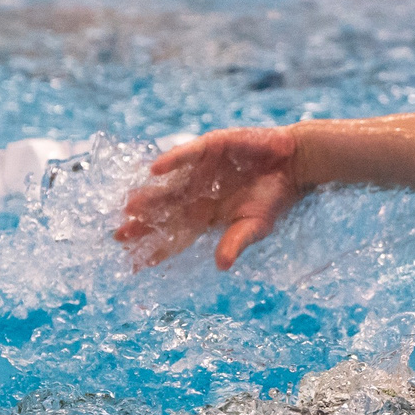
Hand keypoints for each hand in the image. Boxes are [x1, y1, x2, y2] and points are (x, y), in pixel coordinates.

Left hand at [114, 126, 305, 270]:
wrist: (294, 164)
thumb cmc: (275, 198)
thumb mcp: (256, 226)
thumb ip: (235, 242)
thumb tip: (221, 266)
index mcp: (205, 216)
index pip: (175, 235)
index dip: (156, 249)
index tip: (134, 264)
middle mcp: (196, 194)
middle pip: (164, 212)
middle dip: (142, 224)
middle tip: (120, 236)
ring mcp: (200, 171)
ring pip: (168, 186)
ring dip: (149, 196)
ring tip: (130, 207)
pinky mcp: (210, 148)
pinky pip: (186, 155)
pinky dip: (171, 162)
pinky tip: (154, 170)